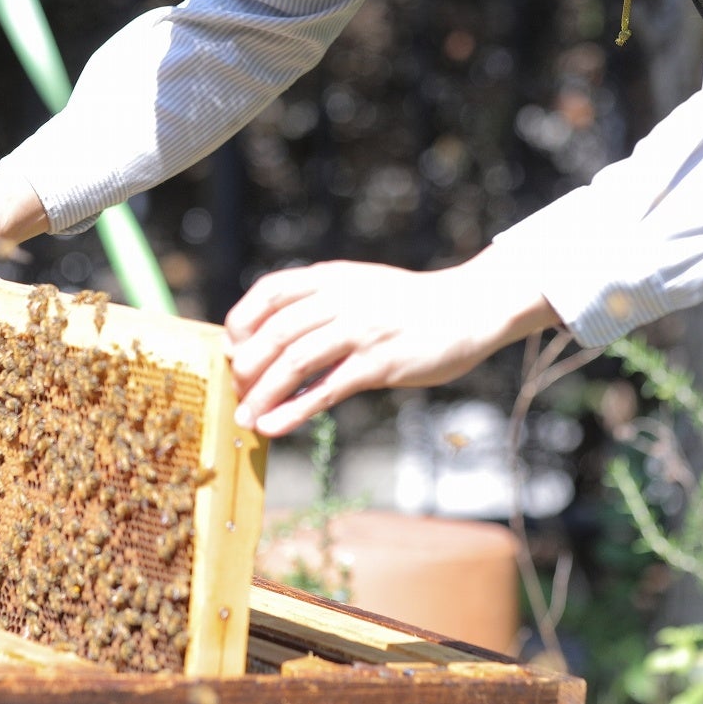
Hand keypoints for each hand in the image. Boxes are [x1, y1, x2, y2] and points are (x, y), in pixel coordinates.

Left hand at [224, 250, 562, 436]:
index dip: (242, 321)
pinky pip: (326, 390)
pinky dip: (294, 410)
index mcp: (331, 277)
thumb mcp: (361, 287)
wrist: (469, 308)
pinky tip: (274, 426)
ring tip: (244, 419)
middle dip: (247, 366)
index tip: (232, 349)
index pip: (269, 291)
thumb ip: (322, 303)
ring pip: (294, 362)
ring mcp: (361, 330)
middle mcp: (341, 299)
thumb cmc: (409, 306)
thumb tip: (274, 335)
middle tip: (236, 392)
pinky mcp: (380, 363)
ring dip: (263, 394)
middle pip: (275, 332)